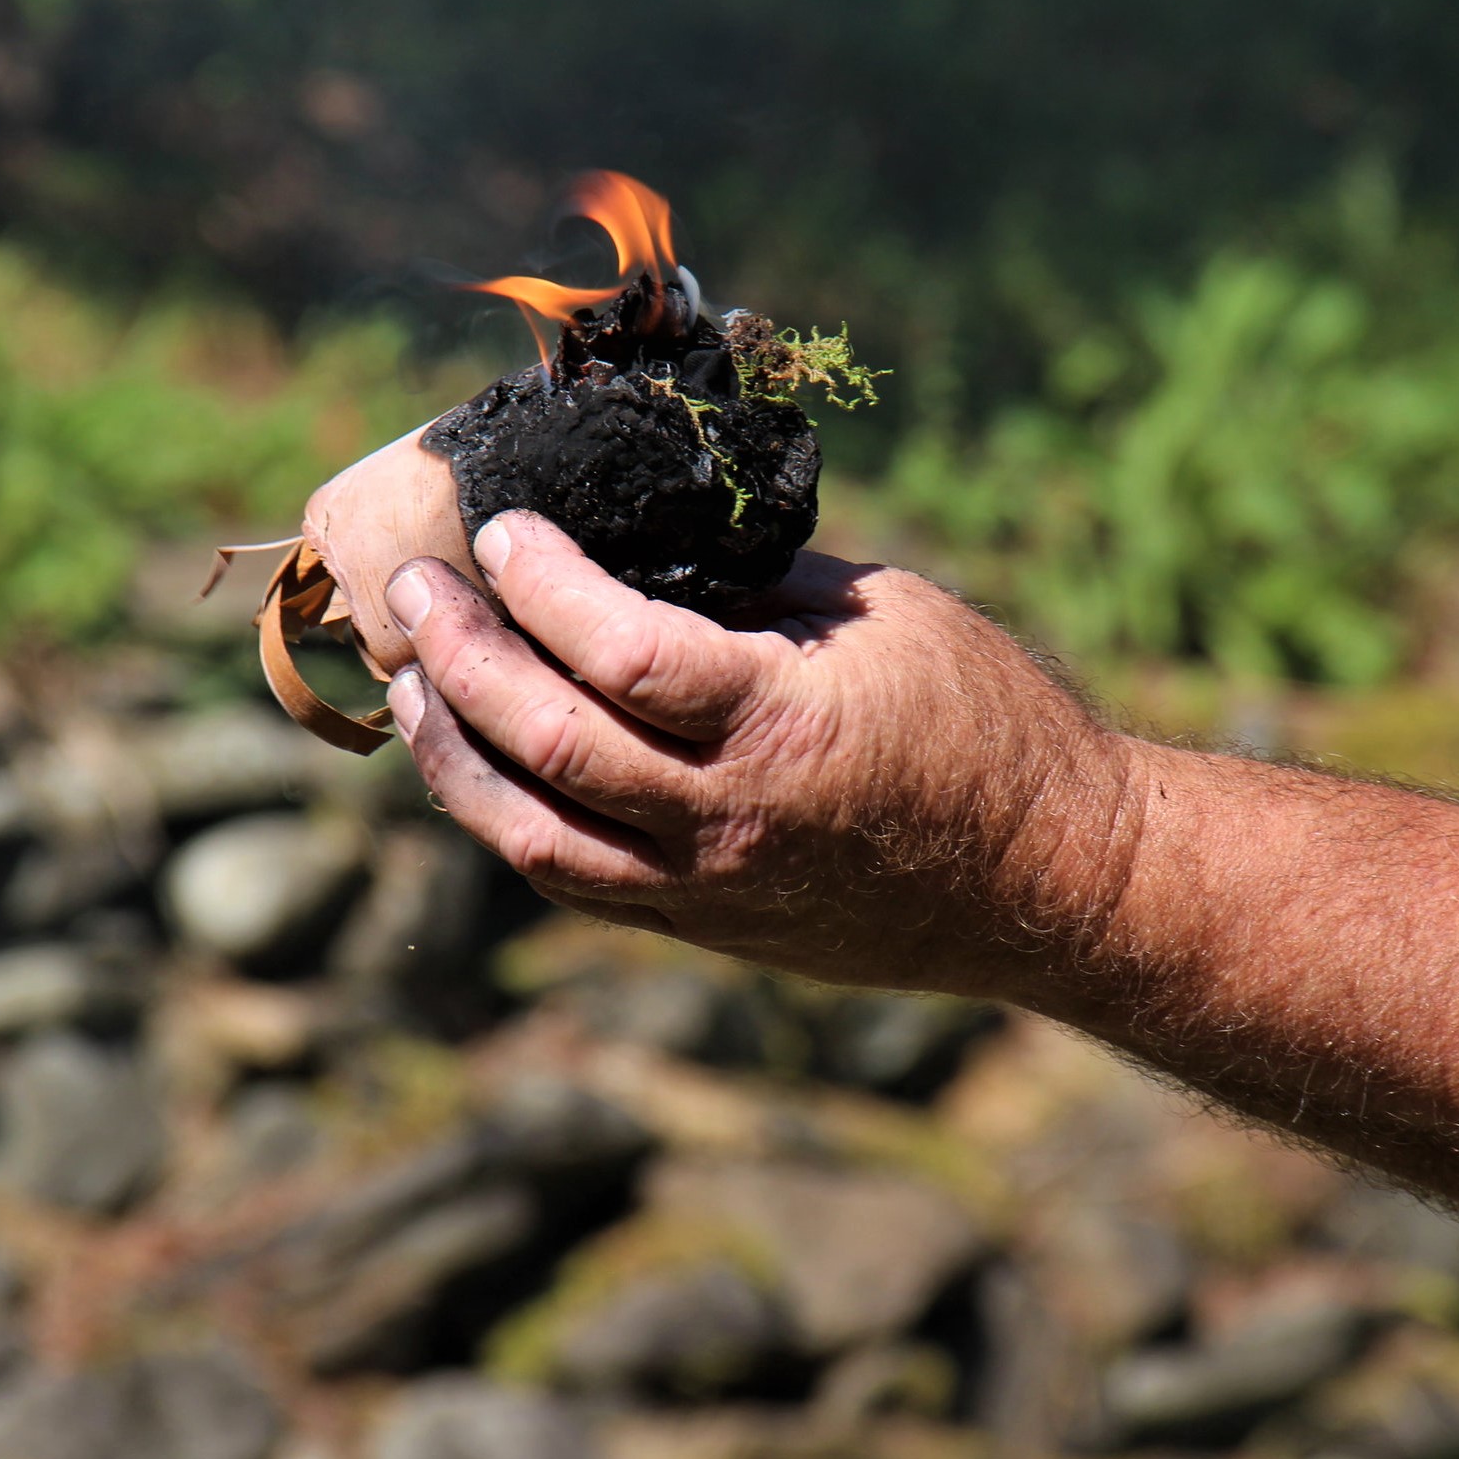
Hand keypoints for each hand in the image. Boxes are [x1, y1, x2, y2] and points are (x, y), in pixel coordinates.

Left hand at [382, 512, 1141, 996]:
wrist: (1048, 880)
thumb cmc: (987, 725)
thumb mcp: (885, 615)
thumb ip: (756, 586)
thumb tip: (642, 545)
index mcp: (785, 725)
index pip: (619, 653)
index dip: (541, 585)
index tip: (503, 531)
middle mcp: (731, 821)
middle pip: (553, 744)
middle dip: (463, 657)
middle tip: (416, 587)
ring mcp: (711, 889)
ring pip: (536, 835)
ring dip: (455, 755)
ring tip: (410, 684)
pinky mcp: (707, 927)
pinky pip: (576, 881)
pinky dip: (509, 818)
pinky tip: (480, 763)